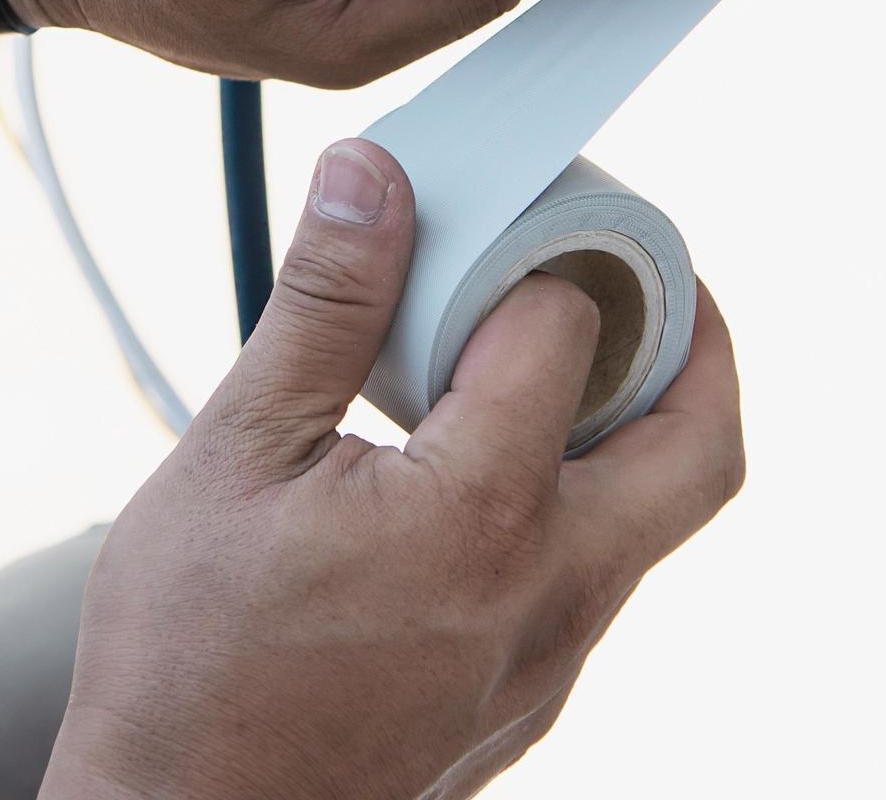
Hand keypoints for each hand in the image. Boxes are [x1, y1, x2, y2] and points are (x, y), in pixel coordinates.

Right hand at [43, 138, 745, 799]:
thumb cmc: (186, 658)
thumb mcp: (234, 453)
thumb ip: (324, 308)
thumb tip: (371, 179)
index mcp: (482, 515)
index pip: (568, 333)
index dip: (530, 260)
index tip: (488, 228)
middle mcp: (551, 596)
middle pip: (700, 447)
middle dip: (696, 342)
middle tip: (645, 276)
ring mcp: (550, 664)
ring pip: (653, 524)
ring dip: (631, 428)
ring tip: (544, 362)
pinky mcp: (527, 705)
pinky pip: (596, 585)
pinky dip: (577, 506)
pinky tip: (481, 476)